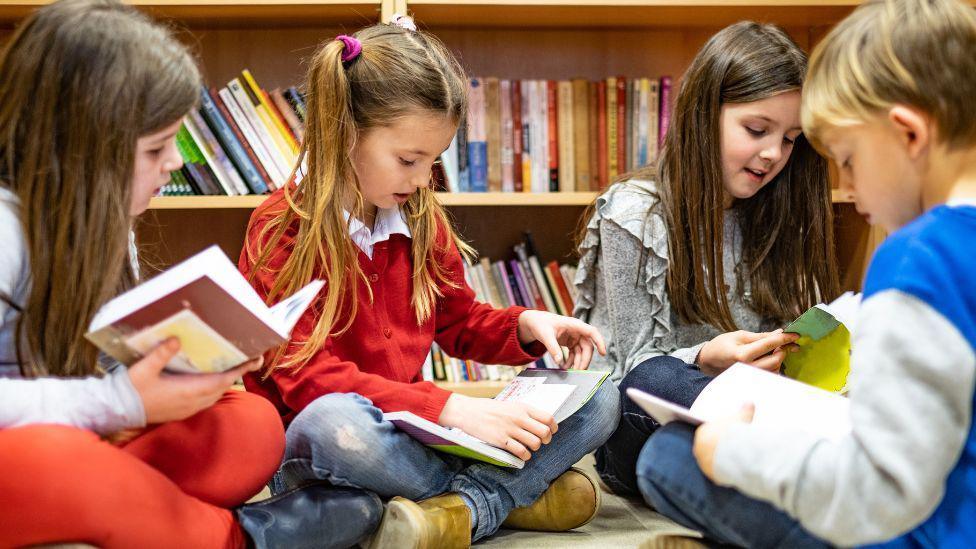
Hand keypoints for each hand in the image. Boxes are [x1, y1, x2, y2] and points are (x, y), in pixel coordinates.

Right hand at [127, 338, 262, 423]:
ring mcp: (188, 408)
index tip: (255, 359)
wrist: (117, 412)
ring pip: (215, 394)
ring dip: (225, 381)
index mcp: (187, 390)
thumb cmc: (130, 389)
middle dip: (237, 373)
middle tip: (250, 357)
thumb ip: (161, 354)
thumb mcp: (143, 368)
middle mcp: (192, 402)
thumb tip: (176, 339)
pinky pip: (205, 400)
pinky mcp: (181, 411)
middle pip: (223, 387)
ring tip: (233, 366)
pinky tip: (210, 379)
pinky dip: (213, 389)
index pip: (222, 380)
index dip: (241, 370)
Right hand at [438, 393, 557, 460]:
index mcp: (523, 407)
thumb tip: (542, 423)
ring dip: (534, 448)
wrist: (469, 411)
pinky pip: (521, 452)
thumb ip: (526, 413)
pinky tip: (520, 454)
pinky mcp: (501, 440)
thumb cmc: (490, 409)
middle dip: (546, 440)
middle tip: (540, 442)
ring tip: (528, 447)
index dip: (553, 428)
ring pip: (535, 443)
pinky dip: (525, 456)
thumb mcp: (511, 405)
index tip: (550, 432)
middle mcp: (519, 417)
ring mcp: (510, 429)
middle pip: (545, 432)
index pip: (548, 418)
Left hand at [516, 310, 606, 369]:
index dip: (599, 342)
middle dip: (584, 360)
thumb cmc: (541, 324)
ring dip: (578, 362)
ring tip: (571, 371)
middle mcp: (577, 331)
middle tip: (579, 371)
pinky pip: (575, 354)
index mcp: (574, 325)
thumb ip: (553, 348)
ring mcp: (574, 337)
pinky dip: (571, 361)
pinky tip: (565, 367)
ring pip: (582, 352)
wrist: (535, 322)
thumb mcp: (545, 335)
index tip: (603, 353)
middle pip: (587, 346)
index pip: (591, 332)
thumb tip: (559, 362)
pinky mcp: (570, 342)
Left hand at [693, 403, 754, 480]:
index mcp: (702, 433)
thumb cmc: (734, 433)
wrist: (736, 453)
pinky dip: (724, 473)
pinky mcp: (712, 476)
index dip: (717, 435)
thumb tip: (749, 404)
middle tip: (730, 450)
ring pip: (711, 463)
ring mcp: (704, 464)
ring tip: (734, 461)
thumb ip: (744, 410)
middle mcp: (699, 449)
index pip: (706, 434)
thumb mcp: (740, 418)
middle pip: (707, 449)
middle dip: (717, 449)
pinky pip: (717, 475)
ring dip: (720, 462)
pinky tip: (734, 471)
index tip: (726, 437)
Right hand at [697, 329, 797, 375]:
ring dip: (779, 358)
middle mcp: (748, 368)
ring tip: (774, 350)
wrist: (709, 361)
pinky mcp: (753, 380)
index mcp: (743, 354)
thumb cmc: (722, 346)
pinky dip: (774, 365)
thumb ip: (761, 336)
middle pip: (776, 359)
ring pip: (775, 368)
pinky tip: (769, 358)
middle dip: (783, 349)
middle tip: (784, 342)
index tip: (795, 334)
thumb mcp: (740, 335)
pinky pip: (770, 374)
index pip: (770, 344)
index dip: (785, 338)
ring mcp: (750, 376)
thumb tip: (780, 333)